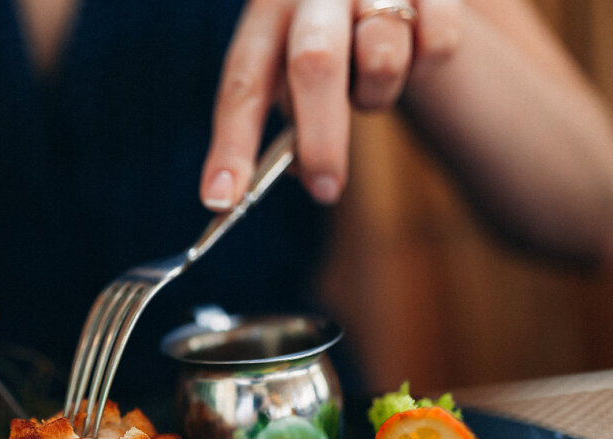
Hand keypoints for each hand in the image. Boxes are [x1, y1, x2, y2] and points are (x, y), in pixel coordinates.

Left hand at [201, 0, 461, 207]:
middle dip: (320, 139)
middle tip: (324, 191)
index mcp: (268, 13)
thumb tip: (296, 172)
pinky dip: (426, 67)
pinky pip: (437, 45)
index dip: (231, 146)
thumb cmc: (336, 37)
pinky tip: (413, 50)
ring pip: (382, 59)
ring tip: (371, 84)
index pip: (243, 85)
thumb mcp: (296, 64)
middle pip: (314, 64)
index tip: (221, 200)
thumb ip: (291, 113)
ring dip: (378, 95)